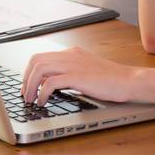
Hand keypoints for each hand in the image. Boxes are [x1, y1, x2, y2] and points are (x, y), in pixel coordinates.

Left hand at [23, 46, 140, 105]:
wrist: (129, 80)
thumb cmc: (111, 80)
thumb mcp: (87, 71)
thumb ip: (69, 73)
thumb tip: (50, 84)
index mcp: (72, 53)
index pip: (41, 57)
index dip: (29, 73)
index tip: (27, 87)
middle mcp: (70, 55)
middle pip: (36, 60)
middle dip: (26, 79)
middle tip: (26, 95)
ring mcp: (74, 65)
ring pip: (40, 69)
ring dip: (31, 86)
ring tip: (31, 100)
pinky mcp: (78, 76)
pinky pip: (51, 82)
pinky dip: (42, 93)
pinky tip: (43, 102)